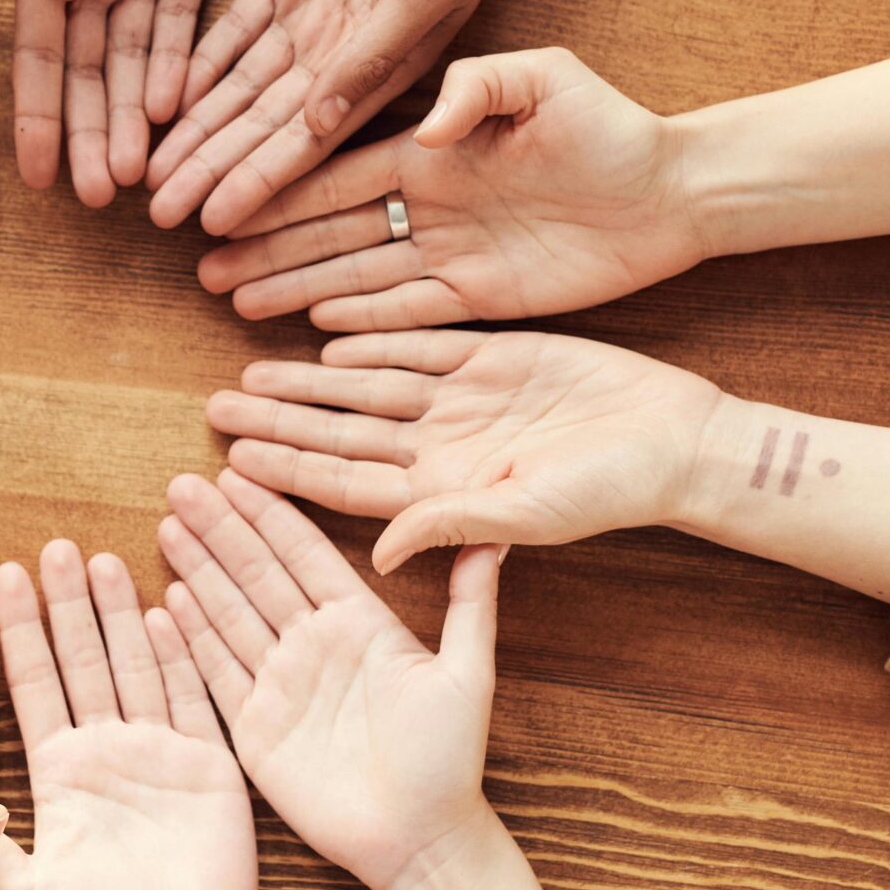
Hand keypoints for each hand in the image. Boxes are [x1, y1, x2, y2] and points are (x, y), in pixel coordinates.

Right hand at [0, 0, 253, 204]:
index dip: (34, 113)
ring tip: (137, 179)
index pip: (35, 50)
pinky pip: (188, 23)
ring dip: (133, 119)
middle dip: (90, 135)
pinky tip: (175, 115)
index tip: (31, 177)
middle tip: (98, 200)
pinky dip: (181, 68)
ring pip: (138, 61)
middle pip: (87, 72)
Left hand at [0, 542, 254, 889]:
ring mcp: (157, 753)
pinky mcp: (208, 765)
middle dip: (63, 605)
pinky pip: (192, 697)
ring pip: (132, 666)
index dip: (11, 635)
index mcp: (55, 772)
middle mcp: (102, 752)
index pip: (29, 687)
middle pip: (79, 662)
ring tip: (100, 558)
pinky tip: (166, 609)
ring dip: (116, 615)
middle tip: (48, 545)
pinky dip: (179, 655)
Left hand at [146, 0, 561, 235]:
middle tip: (156, 213)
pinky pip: (233, 28)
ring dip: (198, 127)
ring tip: (150, 171)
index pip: (308, 141)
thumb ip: (371, 55)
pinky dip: (199, 63)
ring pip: (240, 84)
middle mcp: (343, 50)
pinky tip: (163, 99)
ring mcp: (314, 10)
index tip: (212, 223)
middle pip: (262, 123)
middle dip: (212, 168)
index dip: (260, 183)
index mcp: (387, 66)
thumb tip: (321, 126)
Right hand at [158, 470, 503, 889]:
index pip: (305, 554)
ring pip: (229, 613)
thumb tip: (494, 536)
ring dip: (199, 568)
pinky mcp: (254, 727)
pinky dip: (192, 637)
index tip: (238, 471)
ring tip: (168, 524)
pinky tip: (167, 599)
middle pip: (257, 573)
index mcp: (359, 623)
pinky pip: (216, 672)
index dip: (270, 513)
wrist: (419, 839)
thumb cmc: (450, 761)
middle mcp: (313, 645)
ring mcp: (280, 683)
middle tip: (182, 483)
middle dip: (220, 527)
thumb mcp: (466, 675)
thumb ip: (471, 605)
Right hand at [199, 47, 709, 328]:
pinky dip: (361, 321)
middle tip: (203, 266)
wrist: (674, 189)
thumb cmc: (611, 123)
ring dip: (295, 288)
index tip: (223, 202)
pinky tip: (312, 328)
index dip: (278, 189)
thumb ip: (480, 88)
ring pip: (355, 274)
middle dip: (265, 247)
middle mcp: (428, 202)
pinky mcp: (481, 295)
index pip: (336, 173)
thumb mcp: (545, 78)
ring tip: (236, 301)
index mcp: (429, 148)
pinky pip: (408, 312)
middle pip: (328, 230)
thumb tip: (427, 125)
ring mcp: (450, 251)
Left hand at [203, 329, 723, 573]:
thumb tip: (377, 556)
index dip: (286, 470)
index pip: (343, 481)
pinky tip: (323, 333)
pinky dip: (371, 335)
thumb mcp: (526, 514)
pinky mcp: (491, 356)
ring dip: (310, 378)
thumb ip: (449, 526)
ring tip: (250, 369)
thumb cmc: (609, 492)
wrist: (677, 439)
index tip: (230, 462)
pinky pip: (416, 342)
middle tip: (212, 406)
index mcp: (440, 490)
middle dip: (278, 420)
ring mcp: (462, 400)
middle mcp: (441, 446)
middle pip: (339, 431)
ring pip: (366, 385)